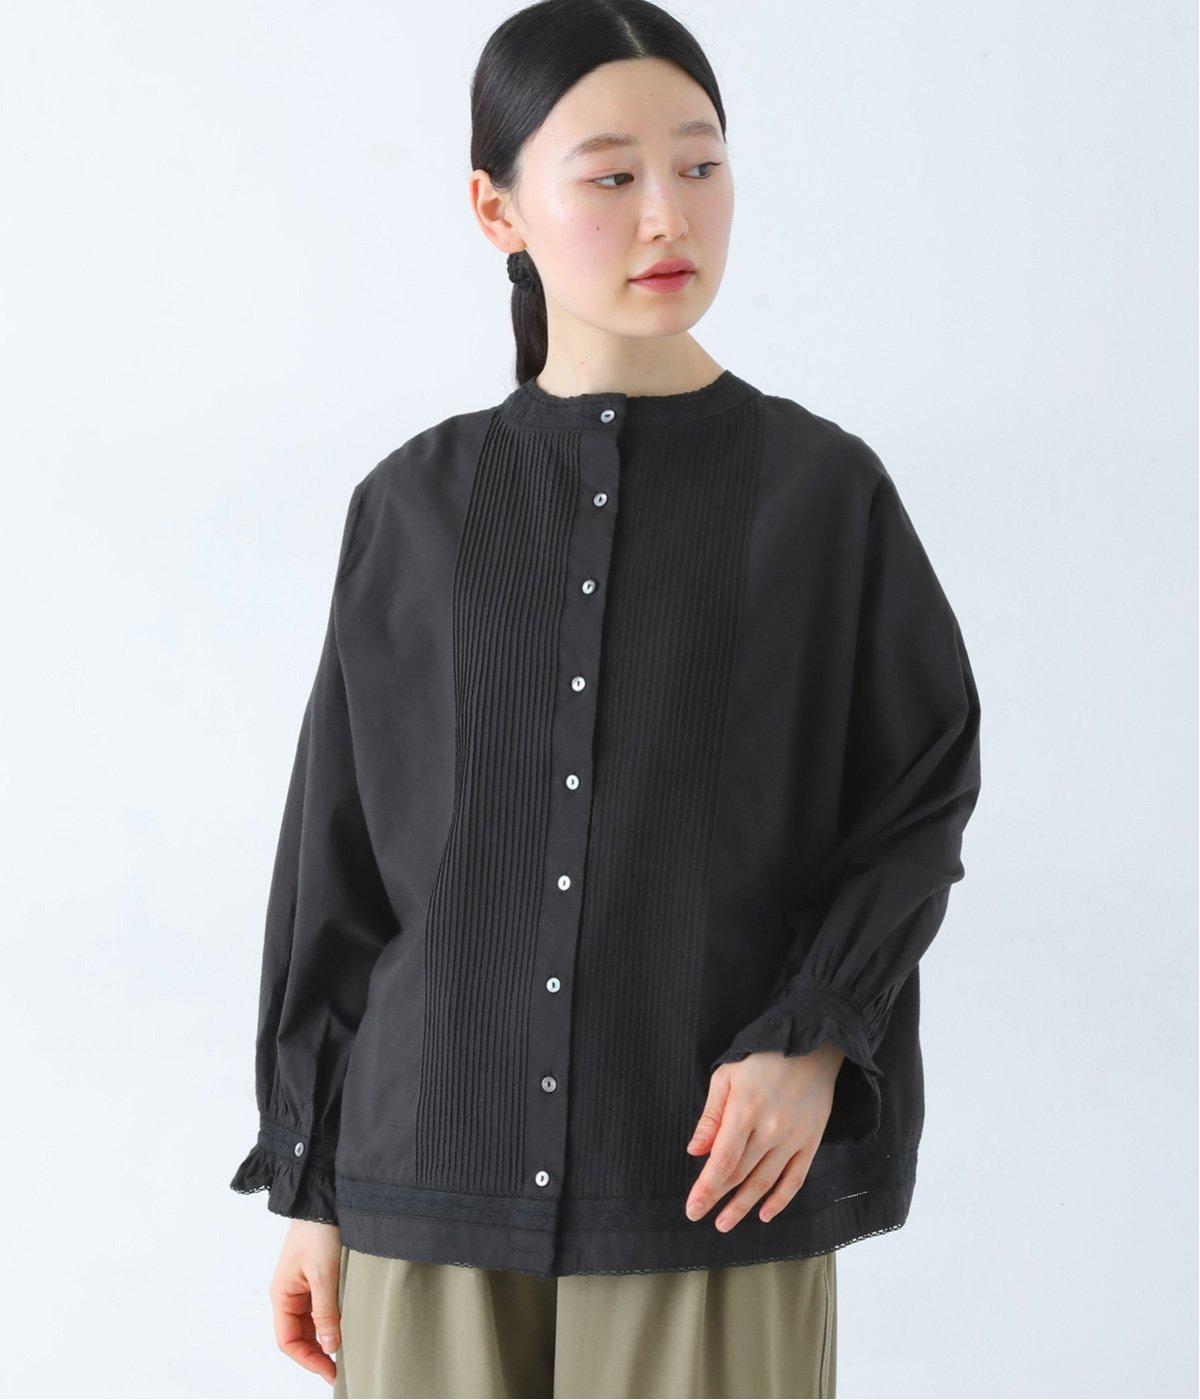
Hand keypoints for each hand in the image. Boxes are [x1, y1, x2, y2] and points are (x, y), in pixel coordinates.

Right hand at [268, 1219, 342, 1381]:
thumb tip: (329, 1346)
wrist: (322, 1196)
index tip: (330, 1371)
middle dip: (317, 1353)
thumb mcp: (324, 1274)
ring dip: (325, 1337)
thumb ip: (326, 1311)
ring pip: (311, 1322)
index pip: (288, 1340)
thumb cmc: (317, 1230)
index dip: (307, 1359)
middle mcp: (289, 1293)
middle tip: (342, 1367)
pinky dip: (331, 1319)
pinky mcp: (317, 1275)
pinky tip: (346, 1324)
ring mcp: (303, 1284)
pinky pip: (321, 1306)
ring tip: (347, 1350)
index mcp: (282, 1294)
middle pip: (300, 1334)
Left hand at [685, 1043, 844, 1230]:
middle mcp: (770, 1128)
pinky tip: (765, 1215)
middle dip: (718, 1198)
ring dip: (744, 1206)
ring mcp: (793, 1137)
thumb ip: (711, 1117)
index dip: (706, 1188)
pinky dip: (780, 1200)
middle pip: (741, 1174)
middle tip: (700, 1216)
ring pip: (765, 1181)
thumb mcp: (726, 1077)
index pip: (722, 1160)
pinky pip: (795, 1179)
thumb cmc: (761, 1058)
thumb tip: (695, 1151)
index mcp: (745, 1110)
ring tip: (724, 1224)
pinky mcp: (811, 1141)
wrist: (811, 1046)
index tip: (692, 1208)